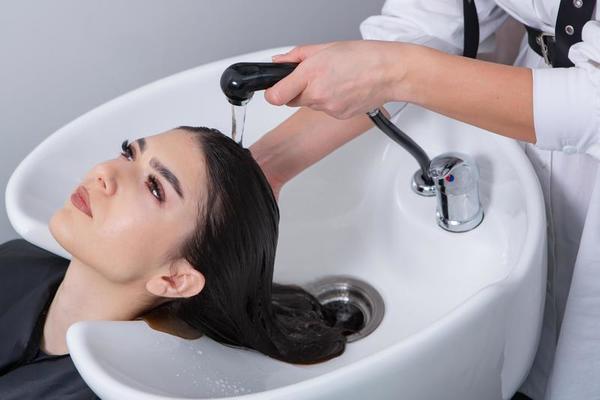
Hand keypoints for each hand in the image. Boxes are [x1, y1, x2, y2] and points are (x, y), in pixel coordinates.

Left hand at [265, 40, 407, 118]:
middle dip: (298, 89)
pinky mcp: (339, 116)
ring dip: (317, 95)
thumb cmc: (364, 57)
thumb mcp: (325, 47)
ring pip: (311, 105)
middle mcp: (317, 95)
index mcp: (311, 73)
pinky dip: (331, 101)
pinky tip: (344, 89)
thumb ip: (297, 56)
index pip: (276, 96)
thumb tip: (279, 62)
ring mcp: (328, 108)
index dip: (273, 92)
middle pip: (292, 100)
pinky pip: (326, 110)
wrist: (390, 73)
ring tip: (336, 80)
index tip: (275, 88)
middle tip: (315, 76)